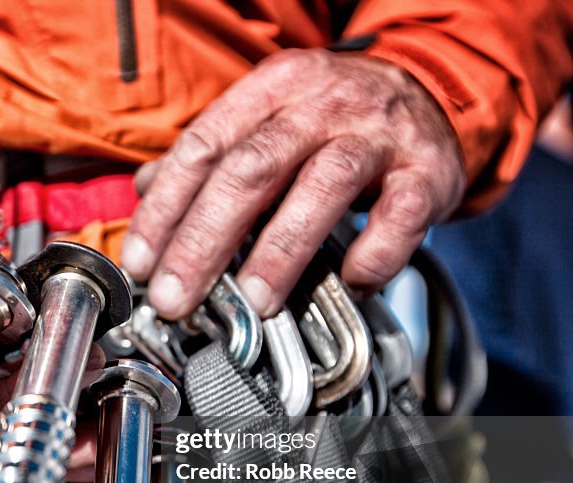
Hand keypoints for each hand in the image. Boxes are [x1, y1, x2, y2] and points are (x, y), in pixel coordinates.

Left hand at [122, 48, 465, 319]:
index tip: (142, 262)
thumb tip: (144, 190)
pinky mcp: (427, 170)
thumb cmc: (334, 118)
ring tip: (254, 302)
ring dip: (281, 251)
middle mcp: (322, 104)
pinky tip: (349, 282)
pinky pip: (401, 216)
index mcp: (271, 88)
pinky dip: (374, 254)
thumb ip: (210, 154)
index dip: (166, 208)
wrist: (433, 91)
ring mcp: (379, 134)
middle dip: (205, 240)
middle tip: (177, 297)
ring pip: (323, 186)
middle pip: (252, 169)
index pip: (204, 146)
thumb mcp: (268, 117)